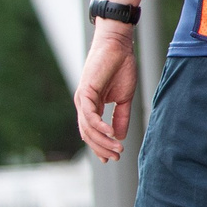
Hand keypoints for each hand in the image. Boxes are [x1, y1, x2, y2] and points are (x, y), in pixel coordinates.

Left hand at [74, 23, 137, 161]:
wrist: (118, 48)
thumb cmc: (121, 69)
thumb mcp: (124, 99)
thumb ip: (121, 117)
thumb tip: (119, 136)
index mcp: (91, 106)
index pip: (92, 132)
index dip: (100, 146)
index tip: (113, 158)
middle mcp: (83, 104)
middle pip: (88, 134)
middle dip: (102, 148)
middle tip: (117, 156)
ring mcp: (82, 98)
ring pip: (88, 127)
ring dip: (102, 140)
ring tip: (117, 148)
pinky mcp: (85, 91)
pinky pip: (89, 114)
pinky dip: (99, 125)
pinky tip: (110, 133)